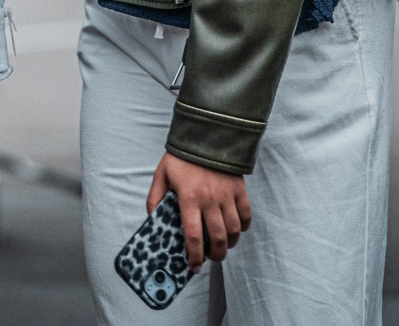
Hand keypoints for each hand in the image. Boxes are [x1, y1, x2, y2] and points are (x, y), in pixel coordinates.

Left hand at [147, 154, 250, 270]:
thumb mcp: (162, 173)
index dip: (194, 256)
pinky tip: (236, 229)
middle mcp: (209, 199)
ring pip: (234, 231)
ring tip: (222, 246)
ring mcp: (227, 195)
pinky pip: (246, 215)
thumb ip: (154, 197)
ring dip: (229, 244)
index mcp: (189, 198)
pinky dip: (243, 227)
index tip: (193, 267)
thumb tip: (152, 218)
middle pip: (218, 239)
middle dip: (215, 255)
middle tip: (211, 259)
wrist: (206, 132)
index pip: (193, 236)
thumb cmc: (183, 155)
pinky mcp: (239, 189)